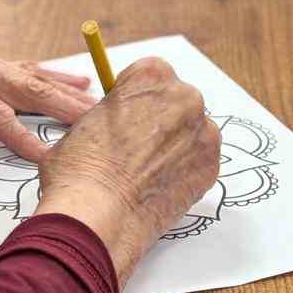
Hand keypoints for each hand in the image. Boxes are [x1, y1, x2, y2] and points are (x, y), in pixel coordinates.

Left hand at [0, 30, 93, 160]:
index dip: (21, 136)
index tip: (46, 157)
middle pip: (29, 90)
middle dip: (66, 109)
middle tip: (100, 124)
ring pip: (37, 77)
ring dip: (71, 93)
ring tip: (104, 105)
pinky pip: (29, 69)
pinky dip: (58, 75)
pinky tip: (82, 81)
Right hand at [35, 58, 221, 284]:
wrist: (97, 216)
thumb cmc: (80, 170)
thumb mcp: (83, 124)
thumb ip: (109, 114)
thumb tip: (114, 125)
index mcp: (151, 75)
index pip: (150, 76)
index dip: (136, 99)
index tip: (127, 118)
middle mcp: (184, 97)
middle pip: (176, 102)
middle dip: (160, 121)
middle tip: (135, 149)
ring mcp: (203, 133)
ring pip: (191, 133)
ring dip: (175, 147)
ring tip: (145, 173)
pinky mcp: (212, 166)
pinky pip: (199, 162)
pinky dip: (184, 172)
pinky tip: (159, 188)